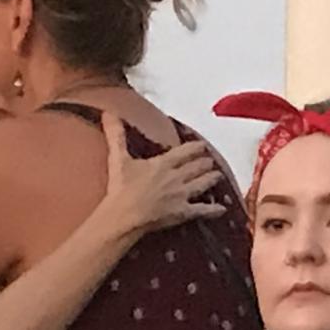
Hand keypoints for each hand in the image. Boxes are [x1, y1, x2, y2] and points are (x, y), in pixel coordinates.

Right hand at [97, 111, 223, 242]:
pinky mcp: (182, 213)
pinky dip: (213, 210)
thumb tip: (108, 113)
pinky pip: (202, 211)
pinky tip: (221, 209)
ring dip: (211, 178)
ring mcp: (181, 195)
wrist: (124, 216)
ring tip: (218, 175)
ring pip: (202, 184)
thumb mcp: (118, 158)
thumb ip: (116, 134)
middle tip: (210, 160)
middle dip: (205, 162)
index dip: (195, 148)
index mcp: (163, 163)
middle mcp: (176, 177)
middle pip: (196, 167)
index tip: (202, 145)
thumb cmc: (121, 188)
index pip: (185, 151)